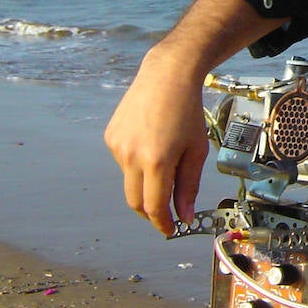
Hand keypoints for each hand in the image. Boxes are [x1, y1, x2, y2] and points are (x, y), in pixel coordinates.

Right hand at [105, 0, 284, 236]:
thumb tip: (184, 215)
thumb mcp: (196, 151)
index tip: (170, 230)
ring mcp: (117, 146)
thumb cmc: (187, 112)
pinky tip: (152, 144)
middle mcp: (131, 156)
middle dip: (151, 212)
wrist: (166, 76)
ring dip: (146, 183)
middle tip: (167, 213)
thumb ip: (188, 186)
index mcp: (156, 161)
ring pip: (129, 181)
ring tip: (166, 160)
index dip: (162, 223)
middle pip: (135, 202)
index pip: (154, 207)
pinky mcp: (110, 137)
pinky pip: (123, 162)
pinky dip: (137, 164)